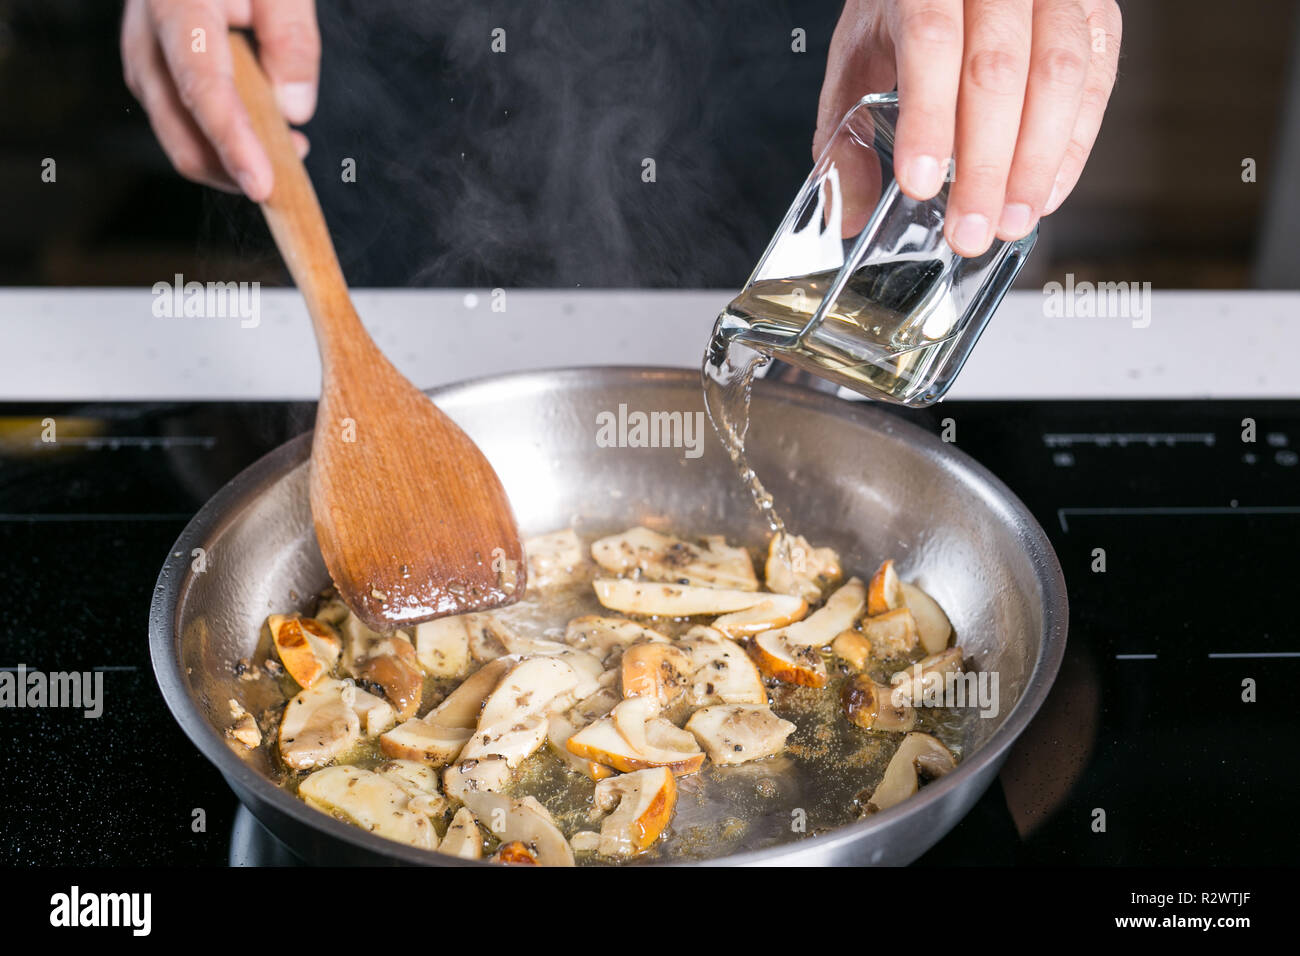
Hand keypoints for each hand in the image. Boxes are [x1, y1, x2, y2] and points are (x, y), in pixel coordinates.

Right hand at [121, 0, 319, 199]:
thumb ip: (290, 36)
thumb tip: (294, 109)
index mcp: (175, 3)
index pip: (202, 85)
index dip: (231, 142)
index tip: (262, 185)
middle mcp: (146, 35)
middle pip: (179, 126)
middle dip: (233, 167)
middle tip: (291, 171)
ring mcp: (144, 56)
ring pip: (177, 134)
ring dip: (231, 158)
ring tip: (289, 146)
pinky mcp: (155, 72)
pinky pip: (183, 122)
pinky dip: (222, 142)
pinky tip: (265, 134)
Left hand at [815, 0, 1121, 256]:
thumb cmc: (907, 7)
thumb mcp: (859, 55)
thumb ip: (847, 130)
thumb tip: (848, 212)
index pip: (932, 42)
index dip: (929, 118)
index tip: (921, 182)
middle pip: (997, 69)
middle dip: (986, 163)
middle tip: (970, 229)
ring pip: (1057, 73)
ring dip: (1036, 162)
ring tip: (1010, 221)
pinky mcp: (1095, 10)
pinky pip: (1096, 76)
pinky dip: (1074, 144)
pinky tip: (1046, 191)